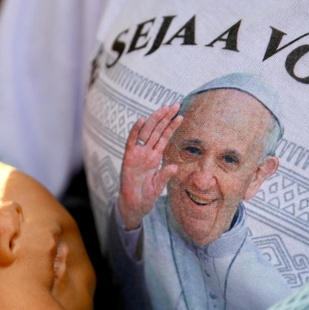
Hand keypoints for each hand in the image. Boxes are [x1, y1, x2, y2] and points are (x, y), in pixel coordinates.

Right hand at [117, 103, 182, 229]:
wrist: (133, 205)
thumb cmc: (145, 196)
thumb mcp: (158, 186)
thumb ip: (165, 175)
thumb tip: (174, 166)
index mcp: (155, 158)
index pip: (165, 138)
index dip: (172, 126)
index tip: (181, 115)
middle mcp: (147, 152)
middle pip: (157, 131)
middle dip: (166, 117)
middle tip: (175, 104)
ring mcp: (137, 154)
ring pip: (147, 132)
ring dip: (155, 119)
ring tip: (165, 108)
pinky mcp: (128, 157)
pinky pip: (132, 141)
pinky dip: (136, 130)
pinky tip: (142, 119)